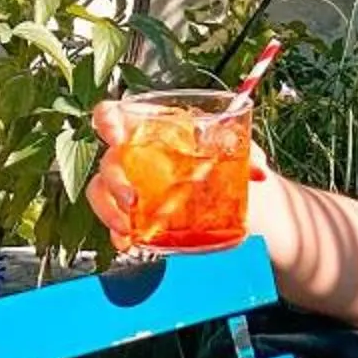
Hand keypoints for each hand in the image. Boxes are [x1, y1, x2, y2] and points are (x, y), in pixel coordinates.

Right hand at [87, 102, 273, 252]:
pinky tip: (128, 242)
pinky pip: (114, 221)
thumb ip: (247, 152)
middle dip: (114, 180)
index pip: (114, 114)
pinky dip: (117, 233)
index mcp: (154, 128)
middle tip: (133, 200)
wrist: (241, 201)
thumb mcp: (238, 151)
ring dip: (108, 209)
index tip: (116, 136)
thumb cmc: (230, 164)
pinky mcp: (136, 214)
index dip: (107, 121)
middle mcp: (136, 154)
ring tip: (128, 227)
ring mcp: (132, 185)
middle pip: (107, 159)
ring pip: (100, 191)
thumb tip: (257, 170)